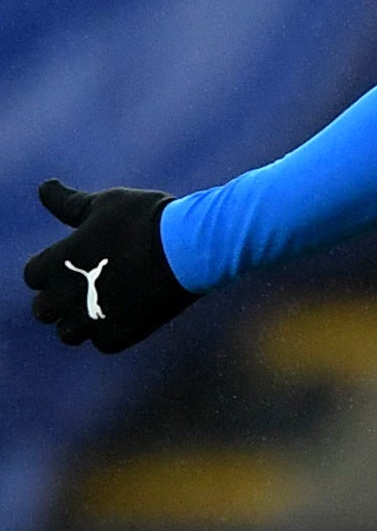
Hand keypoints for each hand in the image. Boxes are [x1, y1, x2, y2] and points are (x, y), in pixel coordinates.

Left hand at [22, 180, 196, 352]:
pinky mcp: (123, 333)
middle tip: (86, 287)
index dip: (51, 269)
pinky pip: (103, 344)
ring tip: (103, 306)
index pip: (33, 275)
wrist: (191, 246)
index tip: (74, 262)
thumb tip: (44, 187)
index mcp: (58, 262)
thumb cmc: (146, 219)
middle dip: (60, 300)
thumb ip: (68, 203)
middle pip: (44, 310)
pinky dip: (110, 333)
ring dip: (81, 322)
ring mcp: (95, 317)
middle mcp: (68, 294)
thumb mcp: (105, 204)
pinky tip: (125, 315)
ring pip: (69, 334)